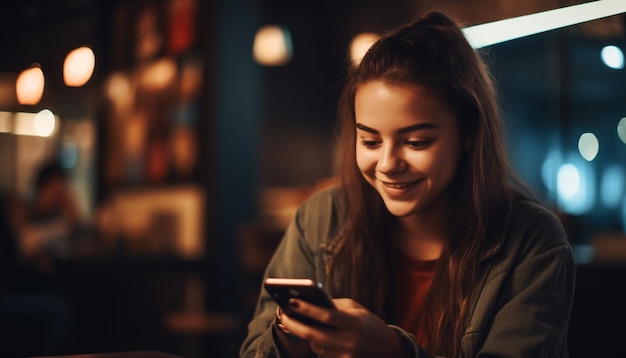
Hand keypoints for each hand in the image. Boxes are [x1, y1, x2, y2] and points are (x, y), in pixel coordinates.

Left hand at [280, 298, 409, 357]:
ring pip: (316, 346)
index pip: (326, 316)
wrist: (389, 350)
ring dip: (307, 335)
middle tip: (283, 315)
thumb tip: (308, 302)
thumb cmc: (369, 324)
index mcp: (354, 323)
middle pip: (314, 335)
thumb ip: (334, 306)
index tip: (291, 300)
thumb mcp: (356, 309)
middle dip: (295, 325)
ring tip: (298, 322)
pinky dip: (318, 345)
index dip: (307, 309)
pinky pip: (322, 354)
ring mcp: (346, 356)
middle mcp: (349, 342)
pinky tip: (317, 335)